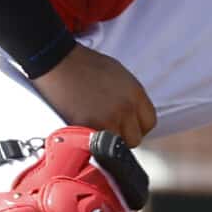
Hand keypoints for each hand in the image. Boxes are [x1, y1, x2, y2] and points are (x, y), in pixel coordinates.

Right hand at [33, 45, 157, 145]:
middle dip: (125, 137)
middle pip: (135, 139)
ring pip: (115, 146)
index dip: (139, 127)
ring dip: (108, 142)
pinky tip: (87, 132)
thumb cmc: (88, 66)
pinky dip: (92, 142)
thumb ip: (131, 98)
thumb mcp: (122, 77)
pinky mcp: (85, 129)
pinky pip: (96, 146)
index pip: (149, 123)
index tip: (130, 126)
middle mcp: (124, 109)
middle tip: (113, 130)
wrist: (62, 65)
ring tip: (99, 131)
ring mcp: (105, 121)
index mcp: (135, 94)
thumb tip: (134, 115)